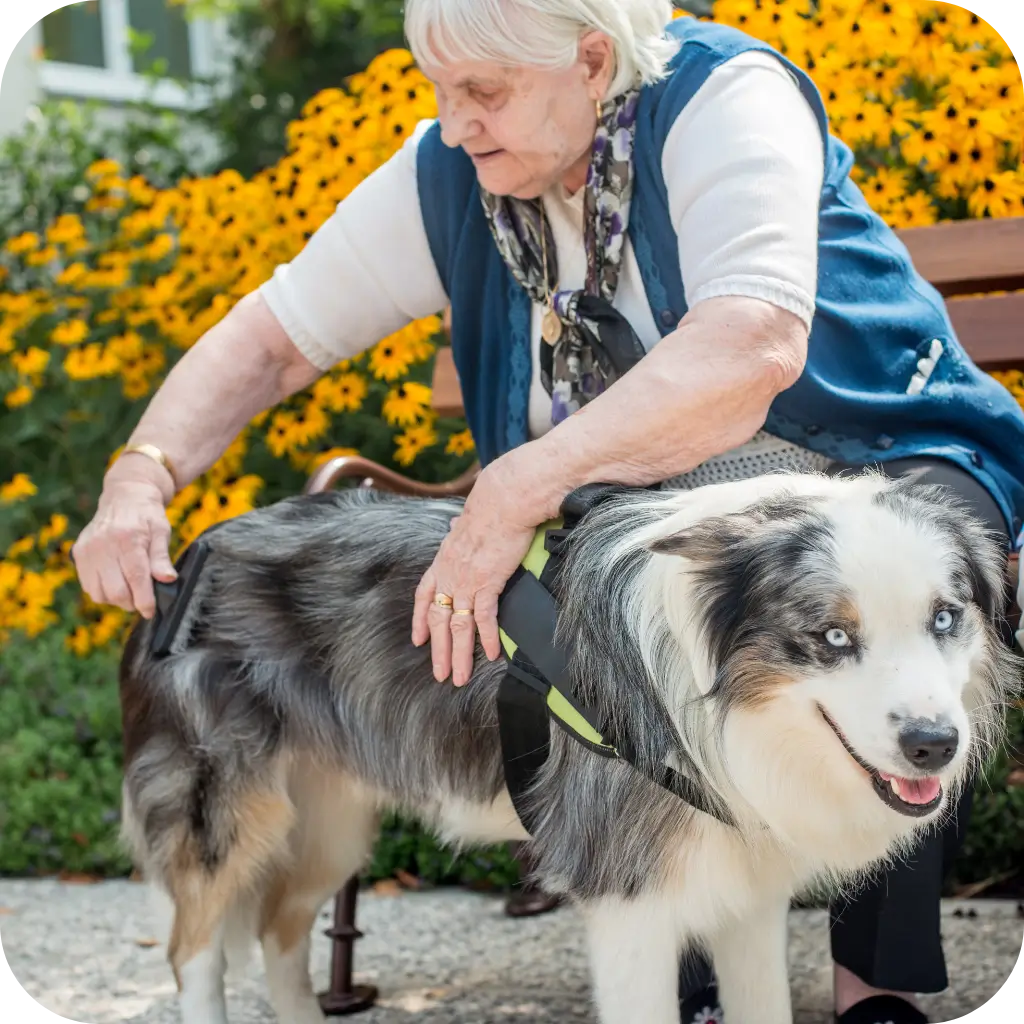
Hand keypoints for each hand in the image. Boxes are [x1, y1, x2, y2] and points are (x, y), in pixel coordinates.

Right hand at [71, 457, 177, 619]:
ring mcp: (87, 549)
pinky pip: (88, 586)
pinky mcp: (78, 553)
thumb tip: (168, 579)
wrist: (124, 495)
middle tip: (143, 600)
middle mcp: (103, 544)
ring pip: (100, 593)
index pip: (136, 578)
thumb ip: (162, 557)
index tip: (150, 611)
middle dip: (132, 602)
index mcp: (127, 538)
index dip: (144, 600)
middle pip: (116, 590)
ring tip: (130, 591)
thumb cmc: (147, 515)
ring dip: (117, 600)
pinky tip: (115, 583)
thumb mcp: (162, 531)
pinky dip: (103, 592)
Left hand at [412, 467, 539, 686]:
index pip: (424, 595)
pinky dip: (486, 638)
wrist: (503, 500)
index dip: (420, 619)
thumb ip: (460, 529)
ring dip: (458, 655)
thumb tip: (457, 524)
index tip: (418, 639)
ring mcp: (466, 580)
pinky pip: (484, 618)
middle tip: (440, 674)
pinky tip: (490, 655)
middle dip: (438, 651)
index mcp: (443, 560)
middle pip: (438, 620)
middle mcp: (449, 574)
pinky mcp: (487, 583)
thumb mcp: (467, 520)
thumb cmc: (490, 506)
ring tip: (459, 677)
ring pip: (457, 626)